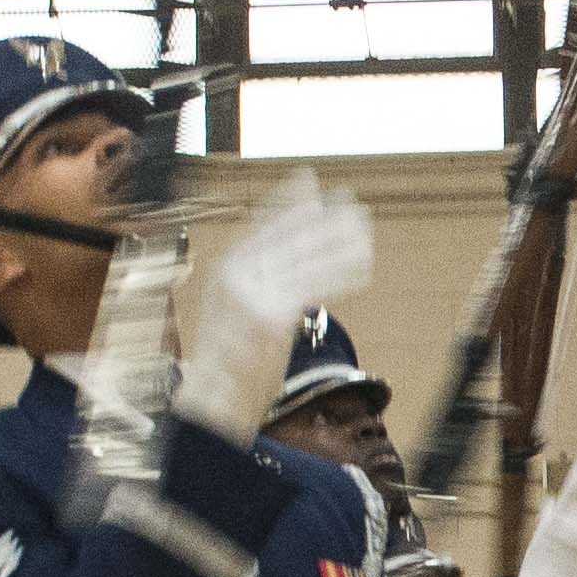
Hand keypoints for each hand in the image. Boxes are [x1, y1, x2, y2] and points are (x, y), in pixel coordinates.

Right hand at [175, 172, 373, 439]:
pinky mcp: (273, 318)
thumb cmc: (224, 360)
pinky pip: (314, 288)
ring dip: (339, 243)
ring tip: (364, 229)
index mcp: (225, 270)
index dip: (287, 201)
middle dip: (323, 218)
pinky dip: (340, 275)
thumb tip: (282, 261)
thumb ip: (252, 283)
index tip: (308, 180)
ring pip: (306, 259)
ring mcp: (254, 296)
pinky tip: (362, 267)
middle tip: (350, 200)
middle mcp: (237, 277)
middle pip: (289, 237)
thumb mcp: (228, 310)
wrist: (212, 396)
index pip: (260, 224)